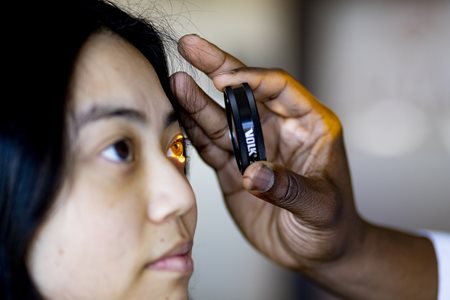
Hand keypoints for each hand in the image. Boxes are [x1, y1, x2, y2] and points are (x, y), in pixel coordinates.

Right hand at [170, 35, 437, 299]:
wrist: (318, 252)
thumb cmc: (332, 226)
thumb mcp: (321, 208)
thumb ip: (288, 188)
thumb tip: (253, 174)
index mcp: (309, 126)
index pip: (278, 88)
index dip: (251, 79)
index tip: (224, 80)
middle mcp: (278, 131)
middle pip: (244, 93)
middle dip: (218, 69)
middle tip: (190, 46)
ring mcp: (254, 149)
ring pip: (222, 119)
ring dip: (198, 102)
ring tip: (174, 83)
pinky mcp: (235, 168)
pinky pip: (212, 146)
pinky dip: (194, 133)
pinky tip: (178, 116)